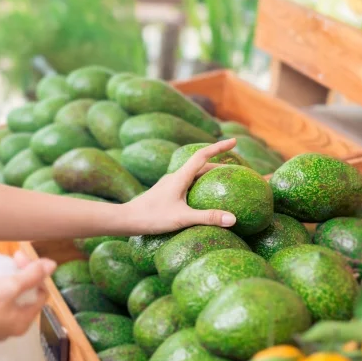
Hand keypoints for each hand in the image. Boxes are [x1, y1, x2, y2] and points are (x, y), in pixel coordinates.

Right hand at [0, 252, 55, 340]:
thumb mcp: (8, 285)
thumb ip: (32, 275)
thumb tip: (53, 265)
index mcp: (21, 322)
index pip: (40, 293)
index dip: (34, 272)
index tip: (18, 256)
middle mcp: (9, 326)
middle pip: (23, 292)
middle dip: (15, 272)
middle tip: (6, 258)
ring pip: (5, 292)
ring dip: (0, 275)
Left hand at [123, 139, 237, 234]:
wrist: (126, 219)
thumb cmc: (152, 217)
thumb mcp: (182, 218)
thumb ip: (208, 218)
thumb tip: (233, 219)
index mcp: (179, 177)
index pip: (202, 156)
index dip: (219, 147)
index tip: (234, 141)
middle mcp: (174, 177)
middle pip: (200, 164)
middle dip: (218, 162)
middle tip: (235, 166)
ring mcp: (169, 184)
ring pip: (193, 174)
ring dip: (208, 173)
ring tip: (222, 179)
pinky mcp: (165, 193)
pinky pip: (186, 183)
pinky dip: (199, 184)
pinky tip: (201, 196)